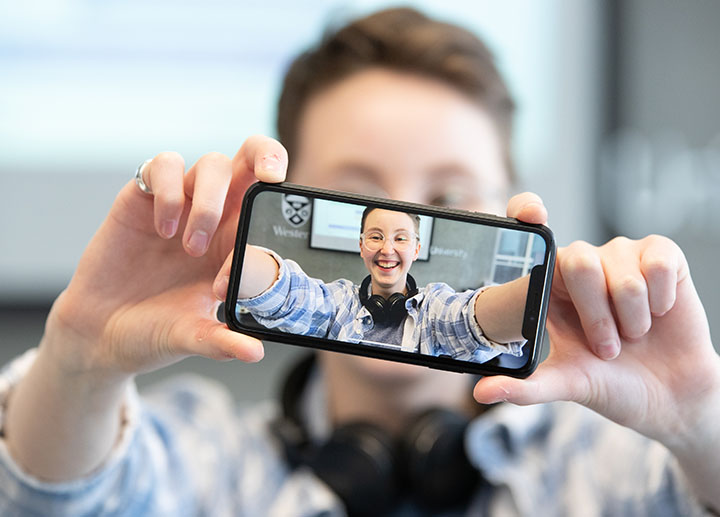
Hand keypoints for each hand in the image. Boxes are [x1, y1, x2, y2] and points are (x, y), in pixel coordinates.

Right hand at [44, 135, 287, 380]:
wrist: (100, 333)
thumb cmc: (154, 331)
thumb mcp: (191, 337)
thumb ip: (220, 341)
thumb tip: (255, 352)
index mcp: (237, 244)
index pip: (270, 208)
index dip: (273, 222)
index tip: (254, 258)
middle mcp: (215, 217)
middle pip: (250, 161)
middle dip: (267, 155)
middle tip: (270, 178)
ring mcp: (181, 203)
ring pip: (212, 164)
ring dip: (209, 201)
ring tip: (190, 246)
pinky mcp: (144, 197)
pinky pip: (164, 165)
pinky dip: (170, 191)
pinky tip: (163, 228)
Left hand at [473, 192, 719, 445]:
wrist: (667, 398)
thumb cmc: (609, 383)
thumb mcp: (565, 385)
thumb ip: (525, 388)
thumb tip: (481, 393)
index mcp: (549, 283)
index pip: (530, 229)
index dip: (526, 209)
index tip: (533, 214)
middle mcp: (581, 262)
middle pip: (578, 261)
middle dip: (596, 317)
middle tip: (607, 348)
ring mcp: (621, 256)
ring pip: (621, 273)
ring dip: (631, 318)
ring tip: (634, 335)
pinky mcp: (660, 256)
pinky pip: (659, 263)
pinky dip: (661, 299)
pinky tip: (661, 312)